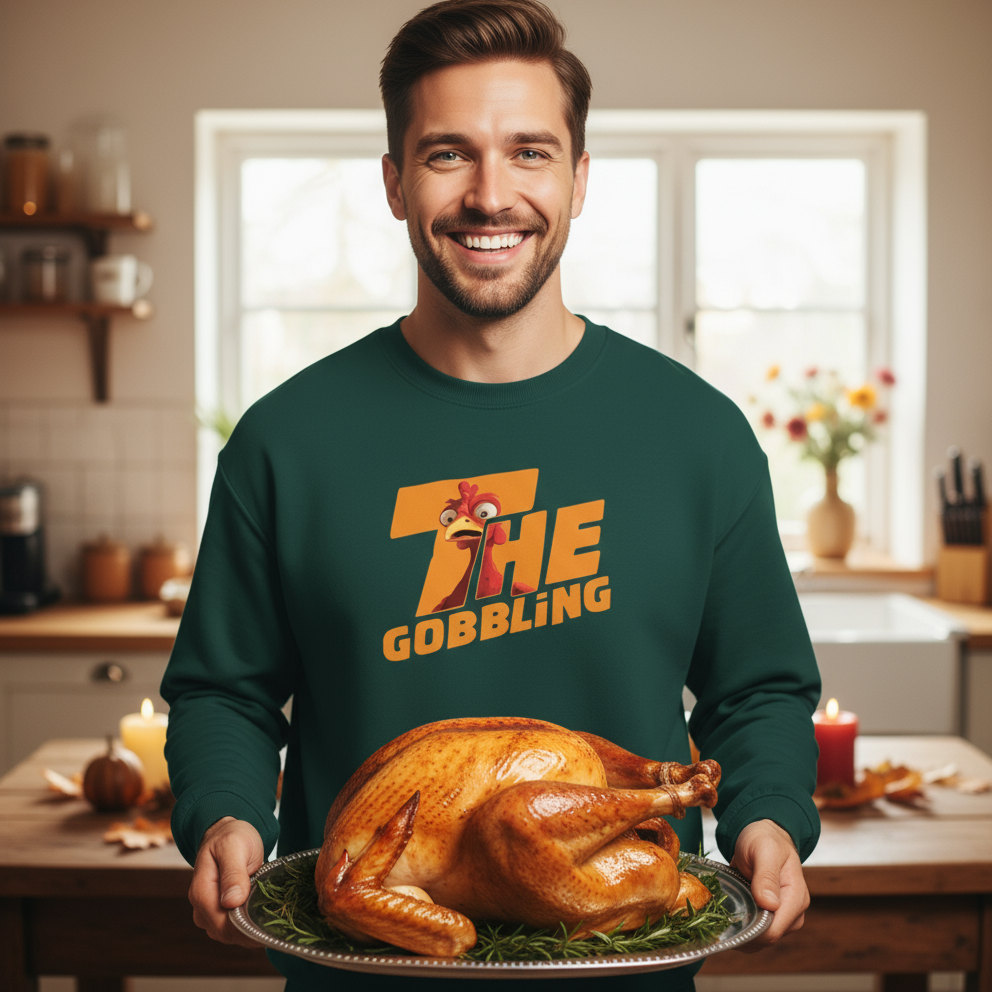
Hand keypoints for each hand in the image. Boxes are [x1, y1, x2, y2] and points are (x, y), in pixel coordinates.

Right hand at [189, 816, 265, 946]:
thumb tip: (231, 902)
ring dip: (249, 933)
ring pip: (228, 934)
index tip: (266, 926)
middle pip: (224, 932)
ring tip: (272, 924)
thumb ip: (232, 873)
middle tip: (276, 927)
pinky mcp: (220, 911)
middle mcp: (202, 906)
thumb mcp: (234, 847)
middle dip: (249, 933)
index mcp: (202, 891)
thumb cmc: (231, 836)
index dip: (243, 928)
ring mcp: (209, 911)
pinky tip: (263, 921)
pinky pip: (232, 928)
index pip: (220, 923)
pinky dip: (247, 928)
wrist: (227, 831)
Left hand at [730, 818, 808, 950]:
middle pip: (766, 938)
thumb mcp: (765, 850)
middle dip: (742, 933)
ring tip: (717, 917)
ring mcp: (781, 916)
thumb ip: (767, 876)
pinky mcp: (769, 915)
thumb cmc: (765, 838)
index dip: (751, 932)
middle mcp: (792, 912)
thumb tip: (770, 904)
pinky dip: (740, 927)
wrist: (763, 834)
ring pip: (760, 938)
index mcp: (795, 898)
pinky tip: (725, 918)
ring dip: (739, 932)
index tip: (726, 922)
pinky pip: (755, 930)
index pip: (774, 930)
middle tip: (715, 920)